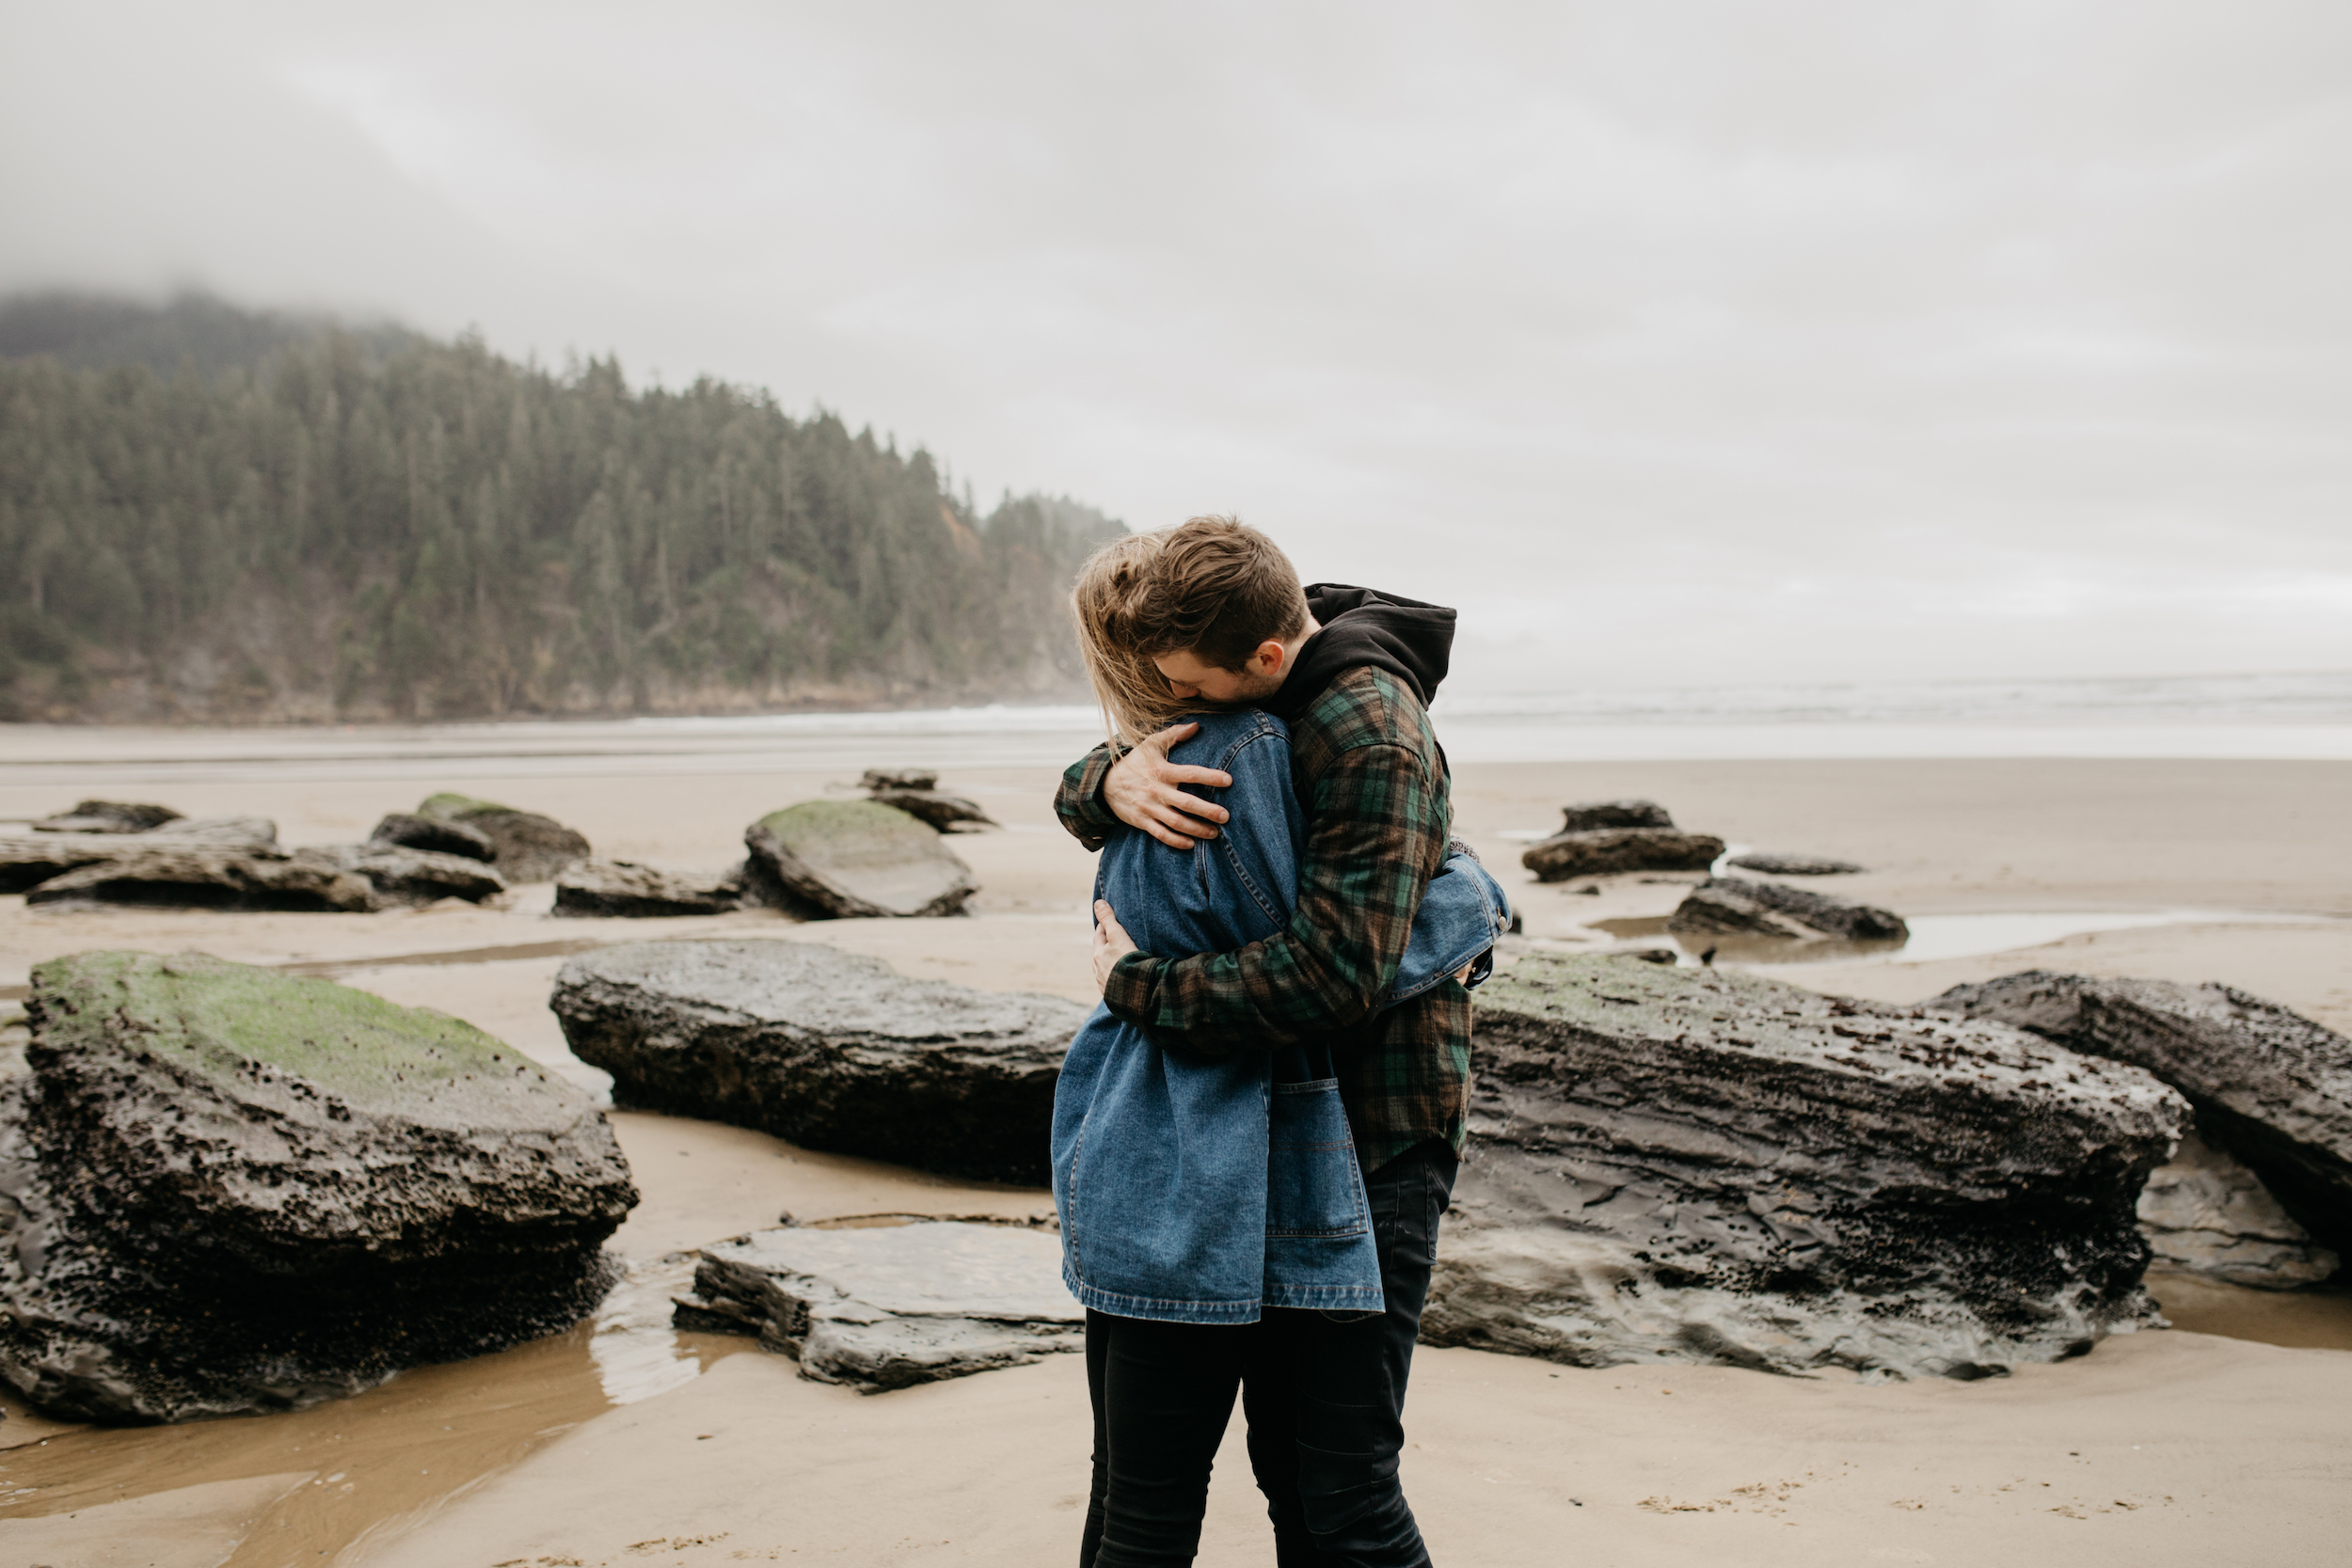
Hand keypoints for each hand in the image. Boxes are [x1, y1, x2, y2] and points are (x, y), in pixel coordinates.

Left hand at [1092, 900, 1138, 993]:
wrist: (1135, 993)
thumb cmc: (1126, 962)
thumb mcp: (1118, 937)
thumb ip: (1109, 920)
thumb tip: (1098, 902)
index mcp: (1098, 954)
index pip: (1099, 935)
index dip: (1105, 926)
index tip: (1111, 921)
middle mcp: (1098, 970)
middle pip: (1101, 952)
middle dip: (1106, 945)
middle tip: (1116, 938)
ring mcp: (1105, 984)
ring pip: (1106, 968)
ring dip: (1111, 963)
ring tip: (1121, 960)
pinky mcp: (1115, 995)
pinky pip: (1114, 982)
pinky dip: (1118, 977)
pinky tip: (1126, 978)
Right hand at [1103, 722, 1232, 850]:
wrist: (1103, 784)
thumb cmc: (1133, 763)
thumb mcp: (1150, 745)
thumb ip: (1173, 734)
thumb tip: (1197, 725)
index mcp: (1161, 771)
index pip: (1190, 773)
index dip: (1210, 777)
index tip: (1228, 780)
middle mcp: (1156, 791)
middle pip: (1186, 803)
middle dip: (1207, 811)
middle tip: (1225, 816)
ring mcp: (1149, 808)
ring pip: (1176, 823)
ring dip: (1196, 829)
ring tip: (1214, 833)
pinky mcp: (1142, 821)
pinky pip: (1161, 834)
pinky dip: (1176, 841)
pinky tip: (1191, 844)